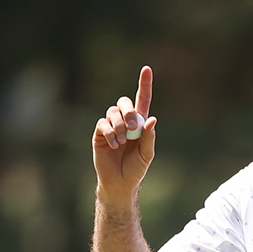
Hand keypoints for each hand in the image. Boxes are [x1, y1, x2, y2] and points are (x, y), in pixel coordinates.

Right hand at [93, 66, 157, 208]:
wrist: (120, 183)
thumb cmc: (136, 169)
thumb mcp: (147, 154)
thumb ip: (150, 136)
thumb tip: (152, 119)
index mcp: (139, 123)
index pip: (142, 99)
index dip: (144, 84)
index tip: (146, 69)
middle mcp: (124, 121)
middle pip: (124, 102)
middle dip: (129, 112)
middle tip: (133, 127)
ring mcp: (111, 126)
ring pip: (112, 112)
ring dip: (119, 125)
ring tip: (122, 142)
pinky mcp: (100, 133)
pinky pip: (103, 124)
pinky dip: (110, 133)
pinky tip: (114, 145)